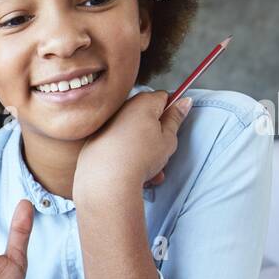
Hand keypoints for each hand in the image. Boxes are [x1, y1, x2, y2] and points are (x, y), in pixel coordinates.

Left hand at [75, 92, 189, 197]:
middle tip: (161, 150)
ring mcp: (106, 123)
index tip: (173, 124)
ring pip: (132, 132)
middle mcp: (122, 108)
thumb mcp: (168, 139)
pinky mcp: (95, 139)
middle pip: (146, 115)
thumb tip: (183, 102)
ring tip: (149, 168)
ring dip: (143, 148)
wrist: (108, 181)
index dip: (171, 111)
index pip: (163, 97)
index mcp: (143, 103)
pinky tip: (131, 171)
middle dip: (156, 132)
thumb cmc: (139, 159)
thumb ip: (176, 118)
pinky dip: (125, 154)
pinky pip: (116, 143)